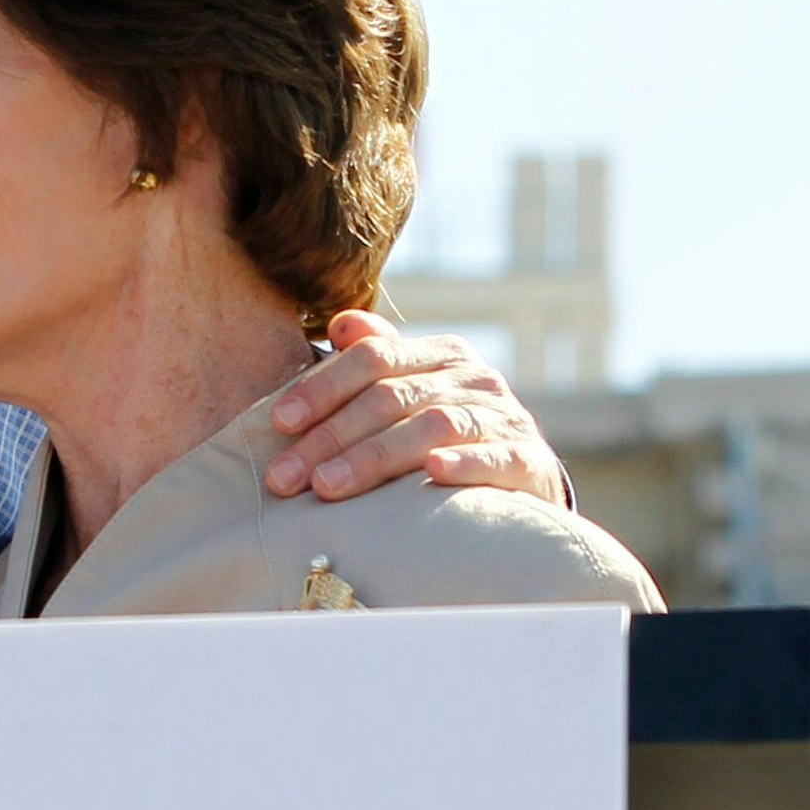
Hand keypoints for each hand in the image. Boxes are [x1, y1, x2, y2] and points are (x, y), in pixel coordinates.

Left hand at [262, 312, 566, 503]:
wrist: (525, 484)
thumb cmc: (448, 439)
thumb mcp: (412, 394)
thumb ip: (376, 360)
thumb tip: (341, 323)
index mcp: (439, 355)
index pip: (373, 357)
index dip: (322, 386)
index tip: (278, 422)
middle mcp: (474, 378)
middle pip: (391, 398)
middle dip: (330, 437)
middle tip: (284, 477)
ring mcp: (505, 418)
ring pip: (433, 427)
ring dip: (375, 457)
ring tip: (328, 486)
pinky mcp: (532, 461)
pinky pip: (497, 457)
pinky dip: (465, 463)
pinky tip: (433, 473)